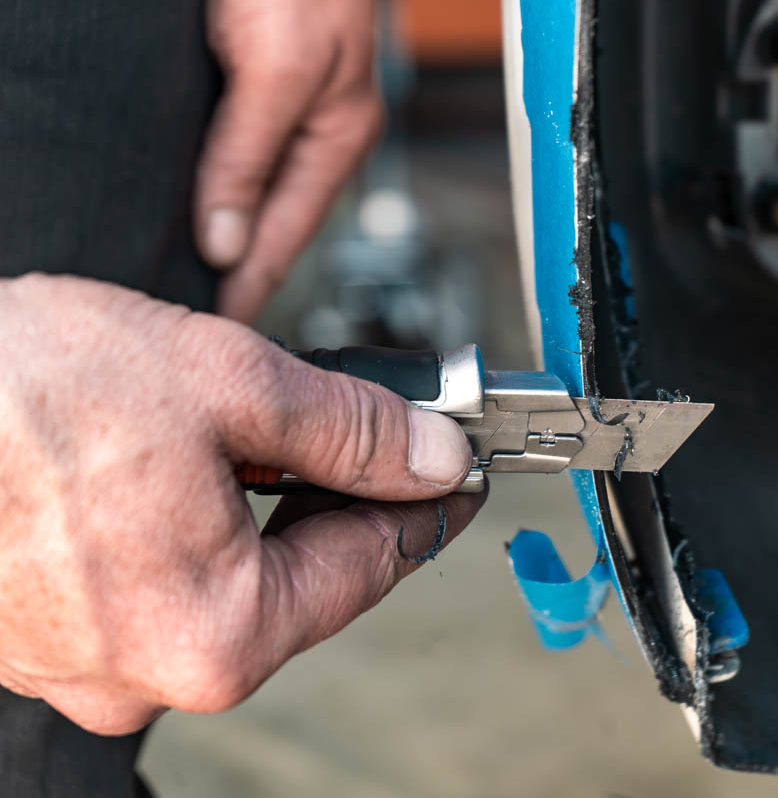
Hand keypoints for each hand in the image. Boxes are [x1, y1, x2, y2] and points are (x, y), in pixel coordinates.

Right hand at [0, 274, 478, 734]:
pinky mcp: (41, 634)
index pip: (370, 570)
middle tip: (369, 440)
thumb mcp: (230, 382)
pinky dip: (179, 529)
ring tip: (246, 440)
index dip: (425, 509)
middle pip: (298, 586)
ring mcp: (84, 662)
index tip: (455, 476)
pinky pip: (150, 586)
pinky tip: (168, 471)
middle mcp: (145, 673)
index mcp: (210, 632)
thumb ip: (351, 431)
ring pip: (222, 584)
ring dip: (253, 514)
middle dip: (335, 505)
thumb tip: (429, 457)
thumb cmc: (19, 390)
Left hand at [196, 0, 382, 322]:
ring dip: (224, 232)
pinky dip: (213, 187)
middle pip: (272, 221)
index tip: (216, 334)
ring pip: (250, 191)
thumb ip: (249, 155)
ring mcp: (285, 106)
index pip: (288, 236)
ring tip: (191, 277)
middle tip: (194, 321)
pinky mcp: (253, 80)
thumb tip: (226, 238)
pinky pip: (231, 154)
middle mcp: (314, 129)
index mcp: (337, 136)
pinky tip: (192, 206)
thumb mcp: (275, 68)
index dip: (251, 286)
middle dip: (237, 270)